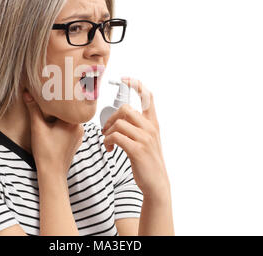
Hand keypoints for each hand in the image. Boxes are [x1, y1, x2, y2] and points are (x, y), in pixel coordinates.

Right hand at [23, 90, 83, 177]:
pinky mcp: (75, 141)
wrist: (52, 174)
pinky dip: (63, 123)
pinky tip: (54, 122)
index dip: (63, 94)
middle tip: (52, 94)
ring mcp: (79, 135)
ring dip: (61, 114)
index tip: (57, 86)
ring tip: (52, 107)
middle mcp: (80, 127)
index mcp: (74, 121)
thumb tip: (27, 93)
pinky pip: (70, 127)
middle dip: (61, 104)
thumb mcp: (37, 128)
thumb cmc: (46, 152)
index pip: (70, 102)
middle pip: (70, 110)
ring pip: (70, 119)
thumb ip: (33, 109)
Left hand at [102, 77, 169, 196]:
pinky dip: (107, 141)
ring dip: (107, 132)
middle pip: (126, 109)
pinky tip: (109, 148)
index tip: (124, 79)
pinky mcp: (137, 150)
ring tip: (107, 142)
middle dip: (111, 117)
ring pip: (119, 123)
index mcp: (153, 123)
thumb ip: (137, 127)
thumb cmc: (147, 161)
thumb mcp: (147, 140)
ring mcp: (145, 139)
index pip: (148, 96)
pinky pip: (116, 137)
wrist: (156, 183)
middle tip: (106, 129)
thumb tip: (119, 117)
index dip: (136, 84)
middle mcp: (150, 128)